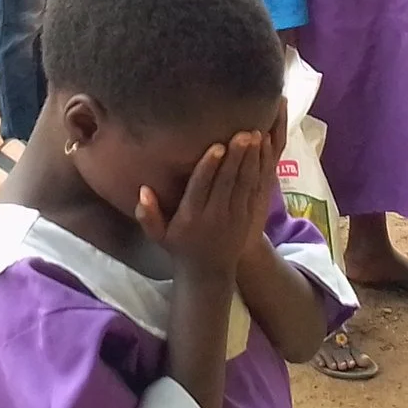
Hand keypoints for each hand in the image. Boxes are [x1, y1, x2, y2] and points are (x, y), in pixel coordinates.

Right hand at [133, 120, 283, 276]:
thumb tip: (143, 190)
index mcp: (191, 217)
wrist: (209, 273)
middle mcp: (215, 215)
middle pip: (227, 182)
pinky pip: (256, 189)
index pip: (201, 188)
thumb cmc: (179, 247)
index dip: (209, 167)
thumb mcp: (158, 235)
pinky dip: (260, 169)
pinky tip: (263, 151)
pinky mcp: (248, 216)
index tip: (216, 146)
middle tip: (242, 133)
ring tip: (255, 135)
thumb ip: (147, 214)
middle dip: (235, 157)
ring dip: (251, 159)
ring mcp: (235, 216)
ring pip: (244, 183)